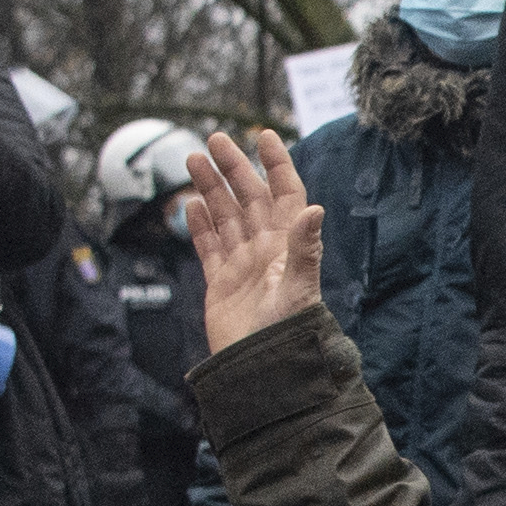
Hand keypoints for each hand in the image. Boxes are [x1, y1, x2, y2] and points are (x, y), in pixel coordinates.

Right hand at [181, 129, 325, 350]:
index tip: (264, 136)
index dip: (277, 165)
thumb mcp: (298, 287)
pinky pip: (210, 247)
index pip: (285, 194)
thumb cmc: (287, 332)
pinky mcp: (221, 284)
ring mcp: (242, 266)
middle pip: (249, 198)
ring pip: (226, 217)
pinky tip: (192, 205)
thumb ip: (304, 247)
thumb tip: (314, 207)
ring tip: (194, 160)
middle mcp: (266, 251)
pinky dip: (200, 225)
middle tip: (214, 140)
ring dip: (212, 188)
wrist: (261, 370)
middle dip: (233, 168)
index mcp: (287, 245)